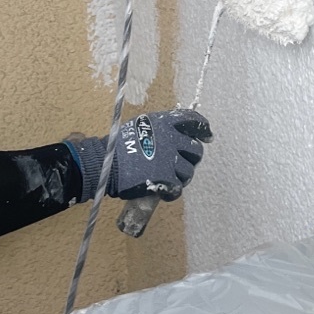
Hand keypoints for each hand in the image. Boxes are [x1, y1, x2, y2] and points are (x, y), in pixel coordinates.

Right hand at [69, 109, 212, 202]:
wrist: (106, 163)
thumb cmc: (118, 146)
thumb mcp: (140, 127)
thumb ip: (159, 130)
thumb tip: (176, 137)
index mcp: (164, 123)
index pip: (192, 120)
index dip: (203, 128)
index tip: (208, 137)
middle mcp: (171, 139)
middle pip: (196, 149)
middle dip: (192, 158)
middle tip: (181, 164)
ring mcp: (169, 160)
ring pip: (189, 171)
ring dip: (182, 177)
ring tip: (170, 179)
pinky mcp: (165, 179)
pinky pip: (178, 189)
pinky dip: (172, 192)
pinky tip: (165, 192)